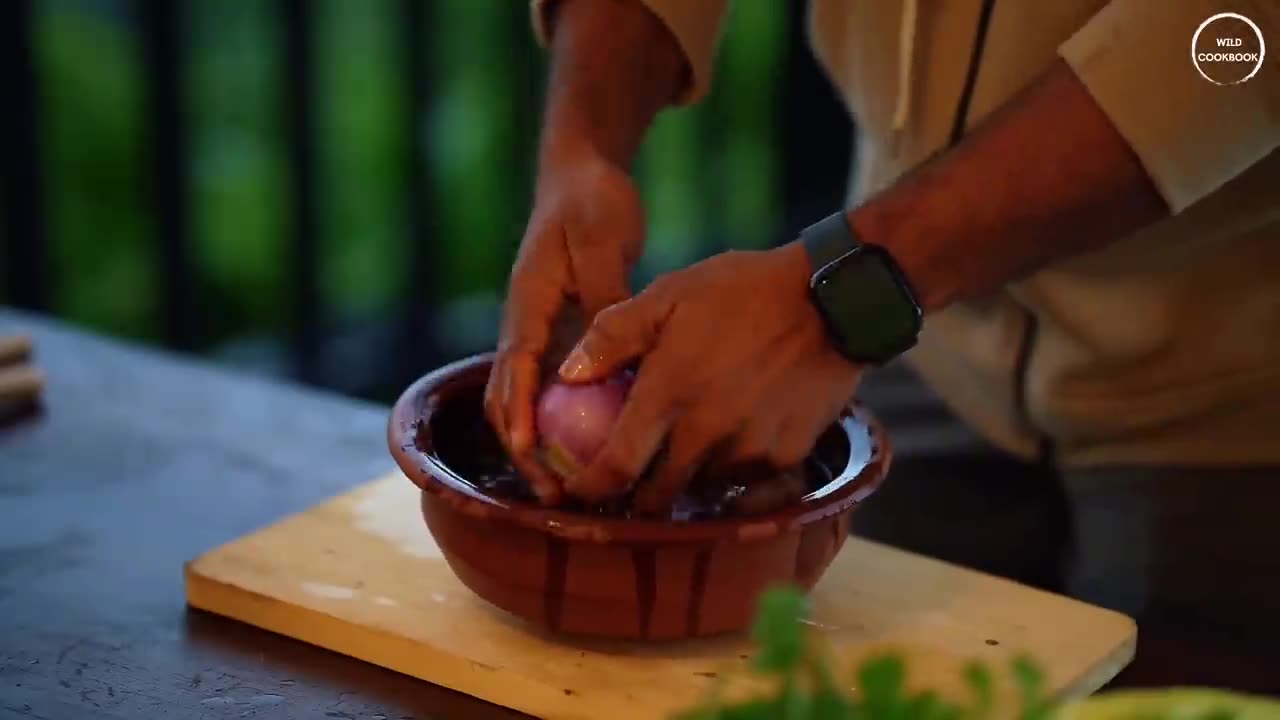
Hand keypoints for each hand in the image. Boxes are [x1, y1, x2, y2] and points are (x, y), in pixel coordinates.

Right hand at [485, 142, 644, 504]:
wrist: (583, 176)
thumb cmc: (592, 203)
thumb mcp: (601, 244)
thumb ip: (604, 297)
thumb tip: (606, 355)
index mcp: (527, 303)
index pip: (514, 367)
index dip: (516, 414)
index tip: (526, 454)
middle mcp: (525, 323)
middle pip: (505, 397)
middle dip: (520, 447)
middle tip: (552, 491)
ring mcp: (540, 331)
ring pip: (525, 398)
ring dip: (538, 442)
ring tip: (569, 486)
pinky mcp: (560, 334)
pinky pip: (555, 387)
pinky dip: (565, 421)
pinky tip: (597, 449)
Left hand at [554, 242, 862, 512]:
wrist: (833, 299)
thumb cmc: (743, 291)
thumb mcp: (669, 295)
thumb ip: (612, 335)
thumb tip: (566, 375)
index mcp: (669, 395)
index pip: (616, 468)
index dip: (589, 488)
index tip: (578, 489)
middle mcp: (707, 434)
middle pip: (657, 495)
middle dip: (636, 493)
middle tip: (630, 476)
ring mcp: (750, 451)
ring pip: (701, 488)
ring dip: (686, 478)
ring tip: (686, 446)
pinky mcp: (787, 457)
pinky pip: (746, 482)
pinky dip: (730, 470)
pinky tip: (731, 438)